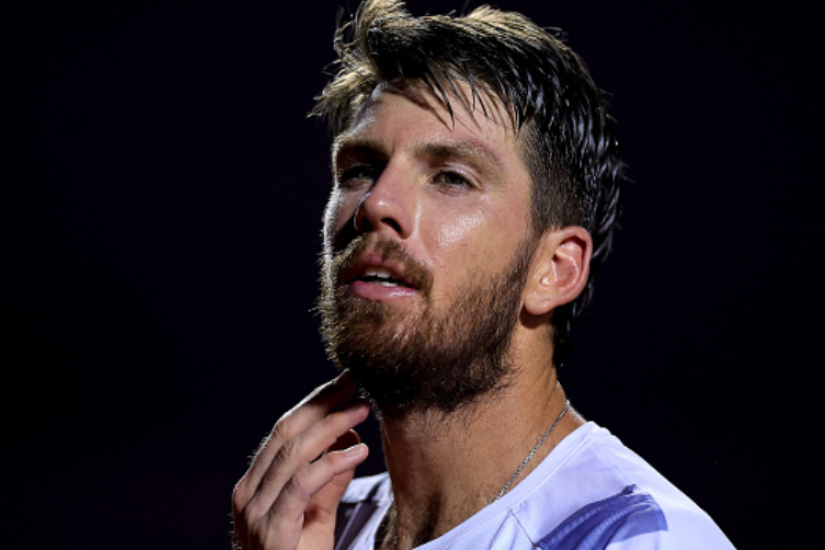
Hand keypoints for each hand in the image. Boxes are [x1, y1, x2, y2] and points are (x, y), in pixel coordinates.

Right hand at [232, 371, 370, 549]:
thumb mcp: (317, 517)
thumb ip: (328, 482)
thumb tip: (349, 443)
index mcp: (254, 485)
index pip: (284, 430)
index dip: (316, 402)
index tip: (346, 383)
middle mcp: (248, 493)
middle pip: (286, 432)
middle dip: (324, 402)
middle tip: (357, 383)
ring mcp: (255, 512)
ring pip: (294, 453)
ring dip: (333, 425)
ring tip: (364, 410)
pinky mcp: (271, 531)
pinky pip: (301, 486)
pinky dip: (331, 463)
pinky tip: (358, 452)